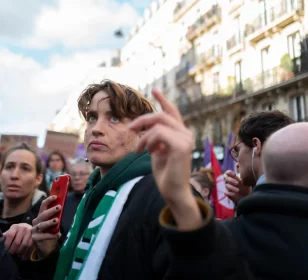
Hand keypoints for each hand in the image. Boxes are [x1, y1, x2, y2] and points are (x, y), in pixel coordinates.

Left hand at [3, 223, 33, 259]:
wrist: (28, 228)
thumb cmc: (16, 232)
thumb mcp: (10, 232)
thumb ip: (4, 236)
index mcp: (15, 226)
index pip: (10, 236)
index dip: (7, 244)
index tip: (5, 250)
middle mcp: (22, 228)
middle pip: (17, 242)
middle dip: (13, 250)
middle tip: (11, 254)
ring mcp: (29, 232)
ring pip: (24, 245)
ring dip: (19, 251)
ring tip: (17, 254)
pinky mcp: (34, 236)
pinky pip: (29, 246)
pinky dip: (25, 251)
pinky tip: (22, 254)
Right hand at [32, 195, 61, 258]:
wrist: (45, 248)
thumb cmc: (49, 233)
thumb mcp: (53, 224)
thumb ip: (56, 217)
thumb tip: (62, 208)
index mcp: (40, 216)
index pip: (43, 206)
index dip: (49, 200)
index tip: (56, 196)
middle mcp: (36, 222)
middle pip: (43, 214)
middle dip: (51, 210)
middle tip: (59, 207)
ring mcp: (34, 230)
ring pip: (42, 225)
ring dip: (50, 222)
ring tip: (57, 220)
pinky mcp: (35, 238)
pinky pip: (44, 236)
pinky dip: (52, 235)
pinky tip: (58, 234)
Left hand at [129, 89, 200, 229]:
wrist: (173, 191)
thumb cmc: (166, 173)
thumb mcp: (157, 151)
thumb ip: (155, 138)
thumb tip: (146, 130)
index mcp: (180, 133)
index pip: (172, 111)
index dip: (163, 100)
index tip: (154, 90)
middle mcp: (186, 133)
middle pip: (161, 115)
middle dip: (142, 119)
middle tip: (130, 129)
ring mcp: (185, 139)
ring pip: (158, 123)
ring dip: (144, 135)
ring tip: (139, 149)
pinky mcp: (181, 146)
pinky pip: (158, 133)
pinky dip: (149, 141)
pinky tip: (148, 152)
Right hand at [224, 170, 250, 203]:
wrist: (247, 196)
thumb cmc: (245, 186)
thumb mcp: (245, 178)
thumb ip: (241, 171)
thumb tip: (237, 163)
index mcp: (232, 177)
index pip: (227, 173)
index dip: (229, 173)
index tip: (234, 174)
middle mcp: (229, 181)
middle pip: (225, 178)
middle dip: (231, 180)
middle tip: (237, 183)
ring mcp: (228, 188)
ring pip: (226, 185)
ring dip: (232, 187)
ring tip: (238, 190)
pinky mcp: (228, 194)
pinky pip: (226, 193)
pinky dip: (229, 193)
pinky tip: (234, 194)